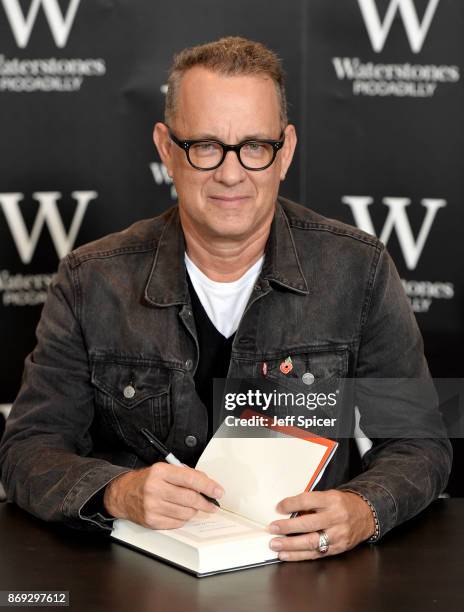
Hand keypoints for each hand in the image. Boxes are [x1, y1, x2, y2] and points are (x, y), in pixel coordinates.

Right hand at [103, 463, 223, 528]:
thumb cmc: (147, 480)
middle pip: (190, 498)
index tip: (218, 491)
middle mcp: (155, 489)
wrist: (123, 494)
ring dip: (194, 510)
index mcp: (160, 472)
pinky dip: (183, 518)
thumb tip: (207, 484)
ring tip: (193, 505)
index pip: (190, 479)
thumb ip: (185, 474)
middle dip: (206, 502)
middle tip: (213, 504)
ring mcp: (153, 507)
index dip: (208, 486)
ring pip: (186, 512)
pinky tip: (180, 512)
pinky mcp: (152, 521)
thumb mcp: (164, 469)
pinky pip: (177, 523)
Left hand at [268, 490, 374, 560]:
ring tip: (275, 544)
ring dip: (290, 545)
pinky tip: (285, 555)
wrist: (365, 515)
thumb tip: (286, 510)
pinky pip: (315, 554)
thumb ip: (311, 502)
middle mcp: (336, 517)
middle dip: (288, 527)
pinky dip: (298, 555)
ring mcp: (337, 535)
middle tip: (273, 528)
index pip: (308, 501)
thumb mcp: (328, 496)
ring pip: (311, 542)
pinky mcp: (337, 548)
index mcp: (332, 500)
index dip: (291, 504)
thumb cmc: (341, 504)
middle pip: (308, 523)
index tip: (278, 508)